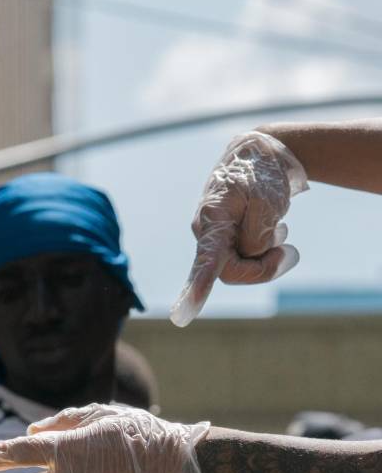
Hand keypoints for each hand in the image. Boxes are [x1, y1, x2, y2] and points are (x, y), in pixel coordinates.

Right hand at [170, 132, 306, 326]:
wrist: (258, 154)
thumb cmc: (261, 175)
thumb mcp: (267, 201)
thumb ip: (257, 234)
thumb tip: (251, 254)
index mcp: (212, 221)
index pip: (206, 262)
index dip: (196, 290)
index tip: (181, 318)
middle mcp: (206, 233)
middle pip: (232, 271)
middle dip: (264, 267)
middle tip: (292, 251)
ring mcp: (213, 237)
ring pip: (240, 265)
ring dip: (266, 255)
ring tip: (281, 228)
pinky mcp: (223, 239)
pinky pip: (244, 257)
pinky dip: (263, 249)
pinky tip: (273, 228)